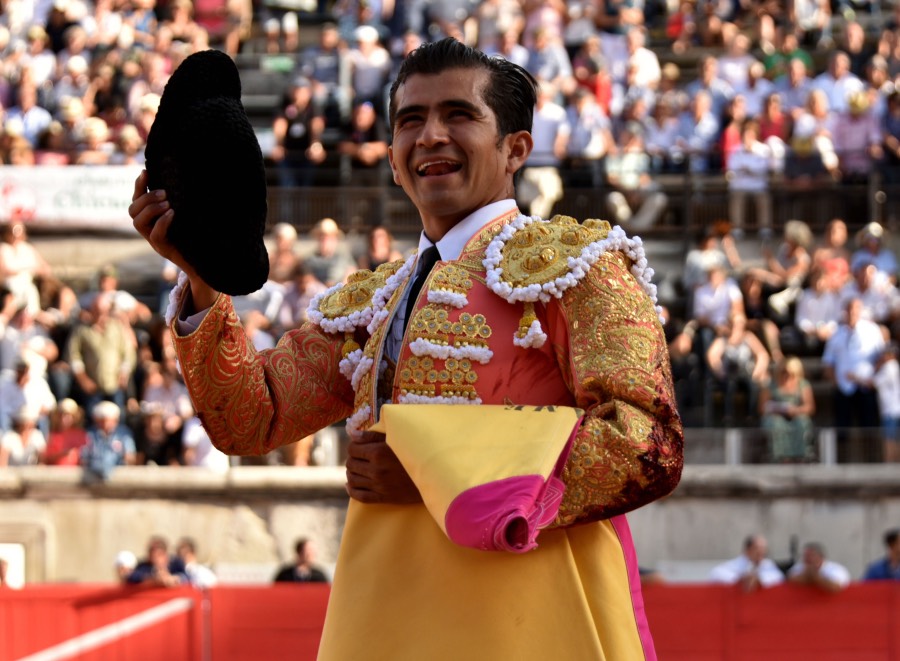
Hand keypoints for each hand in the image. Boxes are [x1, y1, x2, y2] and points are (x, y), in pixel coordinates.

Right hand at [129, 171, 218, 310]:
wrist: (202, 261)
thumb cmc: (194, 235)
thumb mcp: (183, 215)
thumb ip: (177, 201)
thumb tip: (181, 177)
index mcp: (149, 219)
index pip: (136, 200)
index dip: (138, 186)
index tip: (146, 171)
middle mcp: (147, 230)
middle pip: (132, 210)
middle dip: (146, 198)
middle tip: (164, 193)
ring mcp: (153, 241)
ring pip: (138, 222)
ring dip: (151, 209)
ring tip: (168, 203)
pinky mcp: (163, 249)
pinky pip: (156, 235)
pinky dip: (162, 222)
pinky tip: (172, 214)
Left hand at [345, 430, 421, 504]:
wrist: (432, 475)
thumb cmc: (414, 453)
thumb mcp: (396, 440)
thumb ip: (373, 436)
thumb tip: (353, 435)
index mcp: (378, 453)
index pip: (352, 449)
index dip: (353, 446)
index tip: (358, 446)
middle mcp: (376, 470)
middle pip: (350, 464)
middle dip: (352, 459)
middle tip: (359, 458)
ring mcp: (378, 485)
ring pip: (352, 480)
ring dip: (351, 473)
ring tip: (356, 469)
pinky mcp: (383, 497)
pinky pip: (359, 496)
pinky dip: (351, 490)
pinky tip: (350, 485)